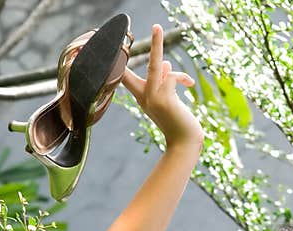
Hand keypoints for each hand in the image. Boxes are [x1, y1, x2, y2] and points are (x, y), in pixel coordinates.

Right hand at [121, 24, 203, 149]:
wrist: (185, 142)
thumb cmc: (178, 122)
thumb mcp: (170, 99)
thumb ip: (165, 82)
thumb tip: (166, 64)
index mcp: (142, 97)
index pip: (123, 76)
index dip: (113, 65)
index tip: (104, 52)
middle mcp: (144, 97)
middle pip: (133, 67)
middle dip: (138, 48)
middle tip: (151, 26)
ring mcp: (152, 99)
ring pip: (156, 66)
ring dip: (161, 51)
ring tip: (168, 49)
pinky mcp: (164, 100)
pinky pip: (171, 75)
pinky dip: (181, 77)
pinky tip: (188, 85)